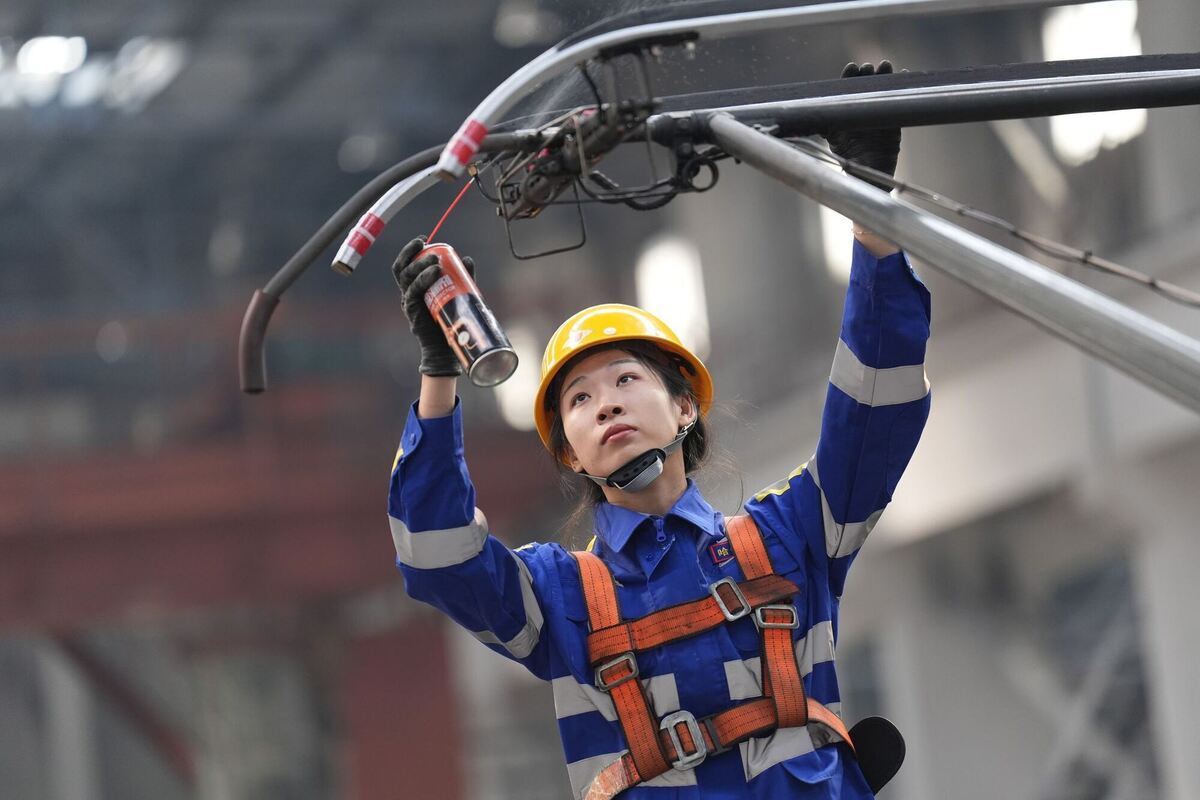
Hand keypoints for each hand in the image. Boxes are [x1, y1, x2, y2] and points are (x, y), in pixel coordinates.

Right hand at [391, 237, 475, 376]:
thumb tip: (467, 259)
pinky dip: (423, 280)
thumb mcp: (458, 294)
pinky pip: (413, 292)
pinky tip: (434, 273)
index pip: (406, 264)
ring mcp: (409, 302)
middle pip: (402, 268)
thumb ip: (462, 278)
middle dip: (412, 253)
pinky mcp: (413, 312)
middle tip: (428, 247)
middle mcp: (408, 293)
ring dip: (420, 265)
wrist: (446, 348)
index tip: (423, 238)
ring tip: (435, 259)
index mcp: (415, 287)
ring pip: (406, 277)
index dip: (410, 249)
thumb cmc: (452, 321)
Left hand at [823, 61, 901, 191]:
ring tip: (885, 66)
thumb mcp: (833, 140)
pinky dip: (902, 89)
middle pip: (865, 86)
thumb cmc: (847, 160)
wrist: (867, 174)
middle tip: (867, 68)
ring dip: (884, 76)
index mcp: (846, 113)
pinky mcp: (894, 121)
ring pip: (882, 90)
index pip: (847, 90)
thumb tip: (796, 119)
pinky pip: (898, 103)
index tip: (851, 68)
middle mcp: (862, 110)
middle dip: (866, 74)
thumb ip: (822, 127)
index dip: (849, 78)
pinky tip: (905, 74)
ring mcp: (878, 114)